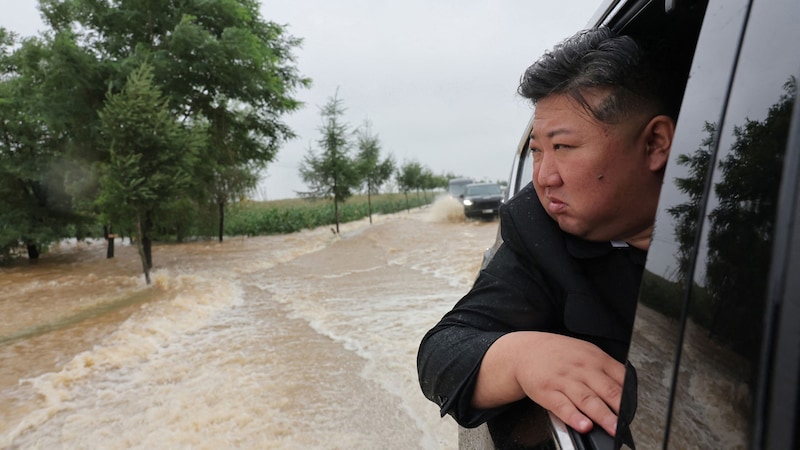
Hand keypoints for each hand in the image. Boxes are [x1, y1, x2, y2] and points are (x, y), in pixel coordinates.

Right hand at [472, 331, 625, 435]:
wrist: (525, 350)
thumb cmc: (558, 354)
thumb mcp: (585, 353)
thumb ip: (607, 369)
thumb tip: (628, 389)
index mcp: (595, 359)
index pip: (619, 378)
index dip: (630, 397)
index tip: (636, 412)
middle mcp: (581, 369)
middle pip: (606, 390)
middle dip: (620, 409)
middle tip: (629, 424)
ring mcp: (564, 380)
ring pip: (587, 399)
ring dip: (602, 415)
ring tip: (612, 428)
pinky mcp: (547, 392)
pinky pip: (562, 406)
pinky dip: (573, 416)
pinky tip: (582, 425)